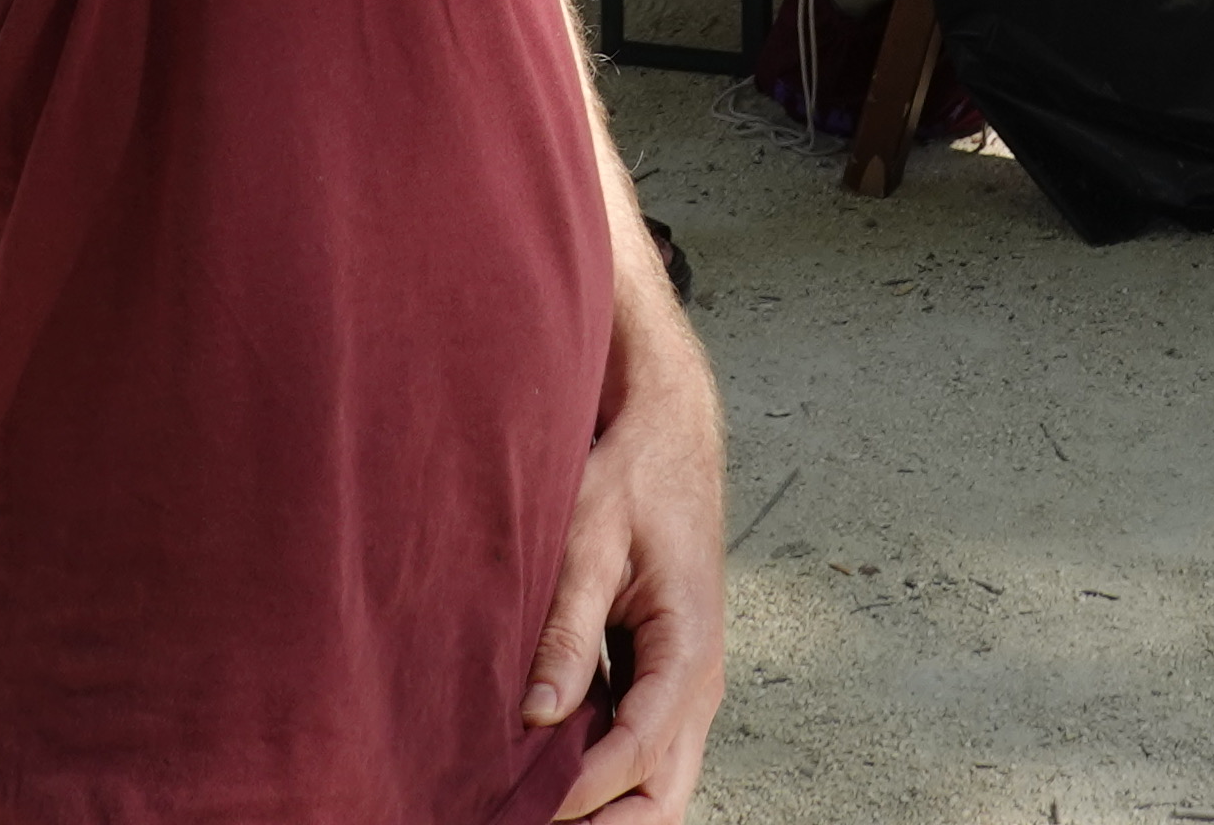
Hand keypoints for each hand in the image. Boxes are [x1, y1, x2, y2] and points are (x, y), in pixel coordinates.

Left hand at [536, 282, 725, 821]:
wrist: (668, 427)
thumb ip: (566, 628)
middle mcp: (698, 679)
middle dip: (603, 821)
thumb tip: (540, 714)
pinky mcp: (660, 675)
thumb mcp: (588, 537)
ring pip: (655, 781)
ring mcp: (684, 682)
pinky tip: (543, 773)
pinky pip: (640, 748)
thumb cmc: (630, 471)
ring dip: (602, 806)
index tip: (516, 807)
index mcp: (688, 647)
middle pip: (661, 794)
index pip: (635, 753)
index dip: (576, 792)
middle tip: (525, 819)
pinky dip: (600, 775)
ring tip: (527, 806)